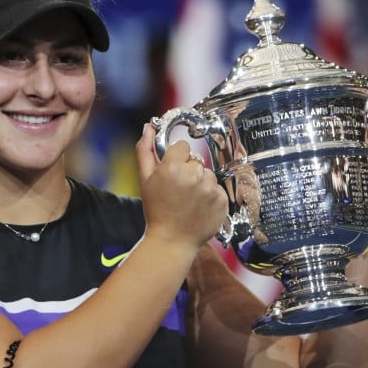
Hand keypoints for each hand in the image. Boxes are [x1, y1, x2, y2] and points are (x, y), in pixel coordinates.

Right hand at [135, 124, 227, 248]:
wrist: (172, 240)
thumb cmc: (156, 211)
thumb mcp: (145, 180)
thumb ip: (145, 150)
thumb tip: (148, 127)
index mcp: (172, 167)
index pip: (182, 147)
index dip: (176, 159)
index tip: (172, 171)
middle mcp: (193, 175)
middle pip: (195, 161)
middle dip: (188, 171)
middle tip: (178, 190)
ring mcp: (209, 188)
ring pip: (207, 174)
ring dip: (201, 184)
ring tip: (189, 200)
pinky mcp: (222, 199)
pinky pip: (217, 188)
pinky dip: (210, 196)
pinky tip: (199, 207)